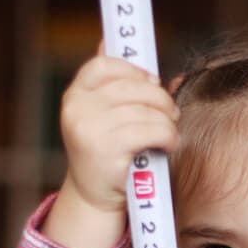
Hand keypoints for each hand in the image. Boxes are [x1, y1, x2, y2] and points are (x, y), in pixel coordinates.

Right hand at [44, 46, 180, 247]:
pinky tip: (168, 145)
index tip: (152, 82)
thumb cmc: (108, 152)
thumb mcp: (105, 117)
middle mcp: (77, 109)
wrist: (95, 197)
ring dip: (167, 121)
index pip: (104, 65)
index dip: (134, 70)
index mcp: (75, 95)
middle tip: (172, 113)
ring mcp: (89, 130)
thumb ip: (117, 86)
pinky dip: (168, 136)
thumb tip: (131, 50)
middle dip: (160, 99)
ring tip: (170, 133)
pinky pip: (151, 131)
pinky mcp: (106, 152)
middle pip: (132, 86)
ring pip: (146, 110)